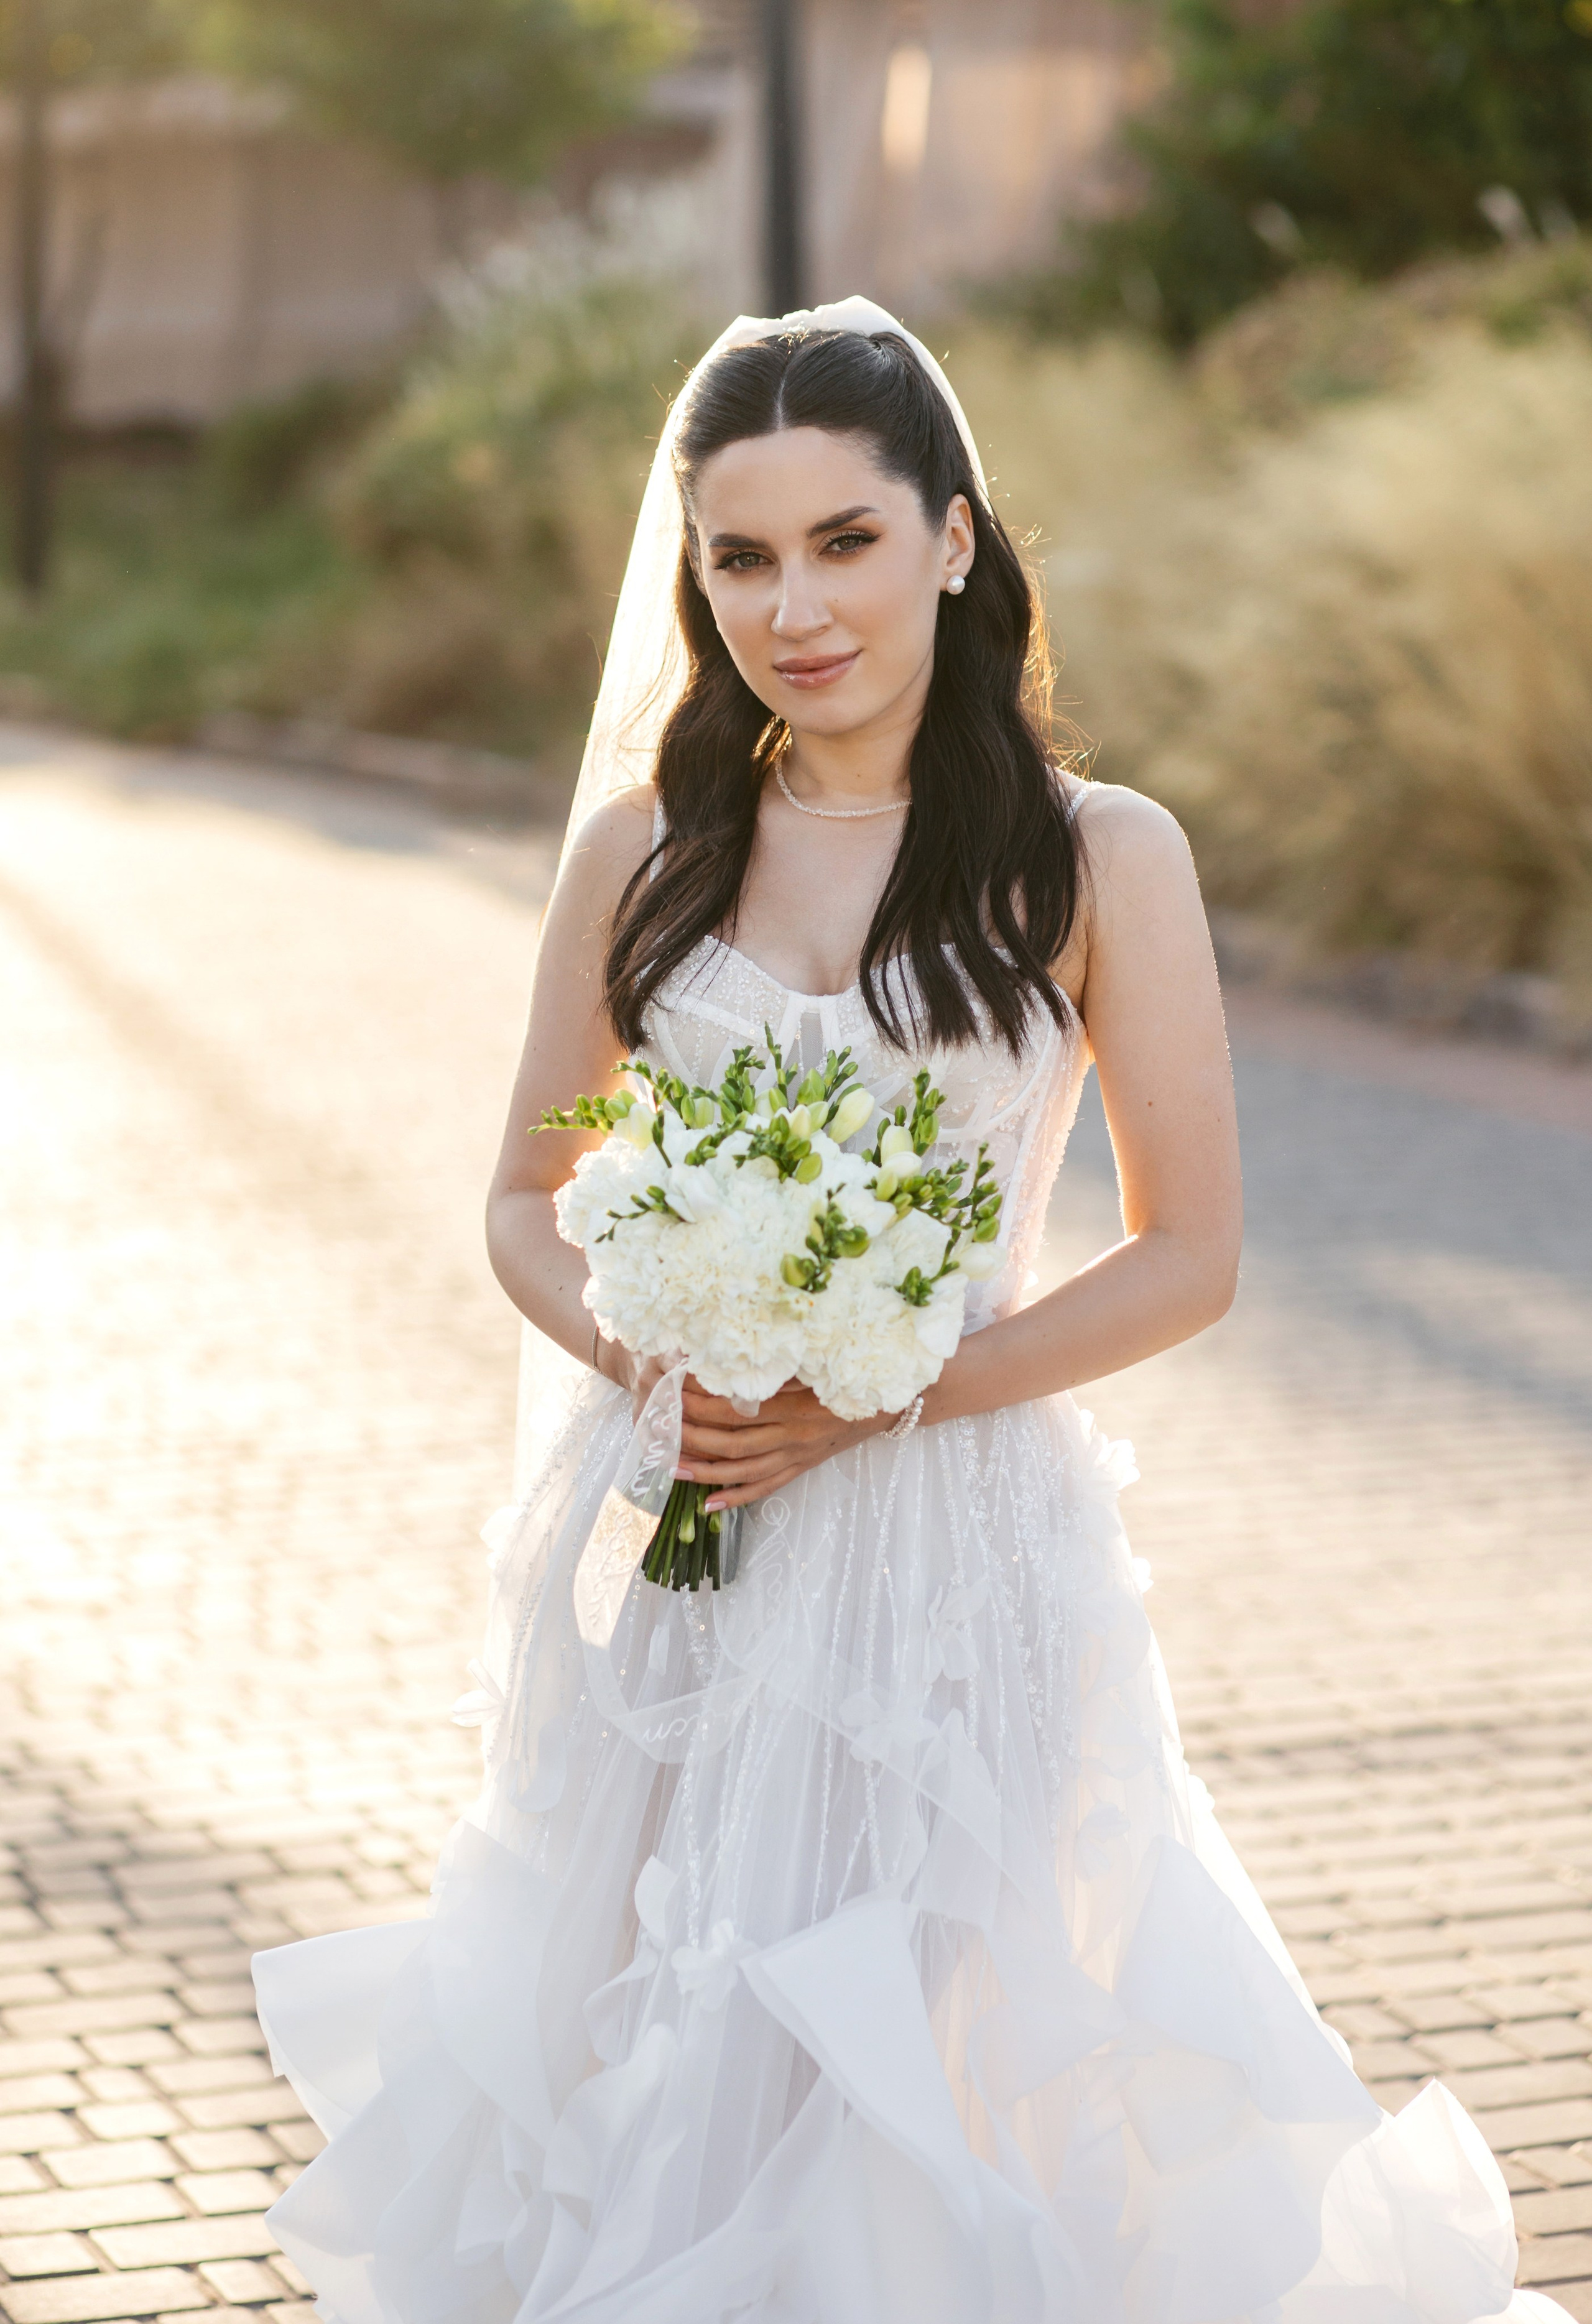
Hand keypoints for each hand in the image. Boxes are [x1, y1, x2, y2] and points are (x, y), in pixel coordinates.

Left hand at [675, 1377, 883, 1511]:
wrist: (886, 1407)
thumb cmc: (846, 1380)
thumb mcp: (813, 1368)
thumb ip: (774, 1369)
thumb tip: (730, 1359)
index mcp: (791, 1407)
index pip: (734, 1409)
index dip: (701, 1404)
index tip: (673, 1393)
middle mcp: (791, 1437)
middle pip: (732, 1443)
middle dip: (693, 1437)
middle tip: (661, 1430)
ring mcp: (795, 1457)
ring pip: (743, 1470)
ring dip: (705, 1471)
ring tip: (671, 1467)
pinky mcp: (800, 1469)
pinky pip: (765, 1488)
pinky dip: (736, 1498)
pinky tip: (708, 1503)